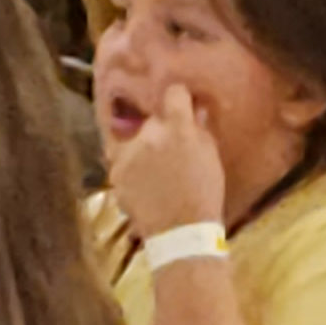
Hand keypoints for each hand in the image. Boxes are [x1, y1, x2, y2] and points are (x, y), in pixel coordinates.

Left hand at [100, 90, 235, 245]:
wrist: (182, 231)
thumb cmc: (204, 193)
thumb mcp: (210, 157)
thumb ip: (200, 129)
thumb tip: (196, 109)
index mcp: (178, 127)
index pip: (174, 92)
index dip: (178, 98)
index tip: (179, 105)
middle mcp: (149, 134)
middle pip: (150, 119)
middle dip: (158, 128)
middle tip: (167, 147)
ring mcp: (129, 153)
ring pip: (131, 138)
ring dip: (139, 147)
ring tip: (152, 167)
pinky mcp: (115, 172)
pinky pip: (121, 161)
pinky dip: (130, 168)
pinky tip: (143, 182)